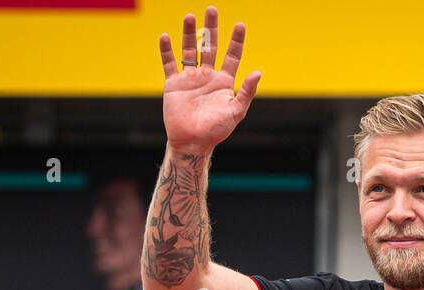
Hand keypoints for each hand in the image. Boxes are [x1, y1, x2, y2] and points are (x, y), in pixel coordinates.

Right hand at [158, 7, 261, 153]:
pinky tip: (166, 37)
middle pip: (210, 46)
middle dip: (211, 28)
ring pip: (189, 50)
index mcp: (224, 81)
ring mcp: (190, 78)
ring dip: (189, 33)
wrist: (193, 142)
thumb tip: (258, 72)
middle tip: (212, 9)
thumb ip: (246, 92)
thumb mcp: (236, 111)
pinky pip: (169, 63)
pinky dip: (167, 51)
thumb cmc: (216, 130)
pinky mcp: (173, 84)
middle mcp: (207, 76)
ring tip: (190, 16)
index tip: (240, 25)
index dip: (236, 40)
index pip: (232, 55)